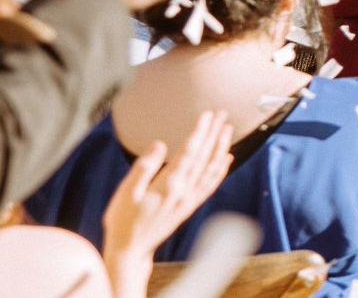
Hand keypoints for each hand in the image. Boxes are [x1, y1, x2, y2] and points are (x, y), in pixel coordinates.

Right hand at [101, 111, 233, 286]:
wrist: (131, 250)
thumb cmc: (123, 220)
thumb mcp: (126, 193)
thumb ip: (144, 167)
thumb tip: (161, 145)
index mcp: (169, 185)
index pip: (190, 152)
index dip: (200, 131)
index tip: (208, 114)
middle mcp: (184, 191)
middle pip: (204, 156)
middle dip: (214, 133)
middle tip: (223, 113)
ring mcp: (189, 199)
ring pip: (211, 168)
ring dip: (221, 147)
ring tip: (227, 129)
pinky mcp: (189, 206)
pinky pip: (211, 184)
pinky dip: (220, 169)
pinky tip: (226, 159)